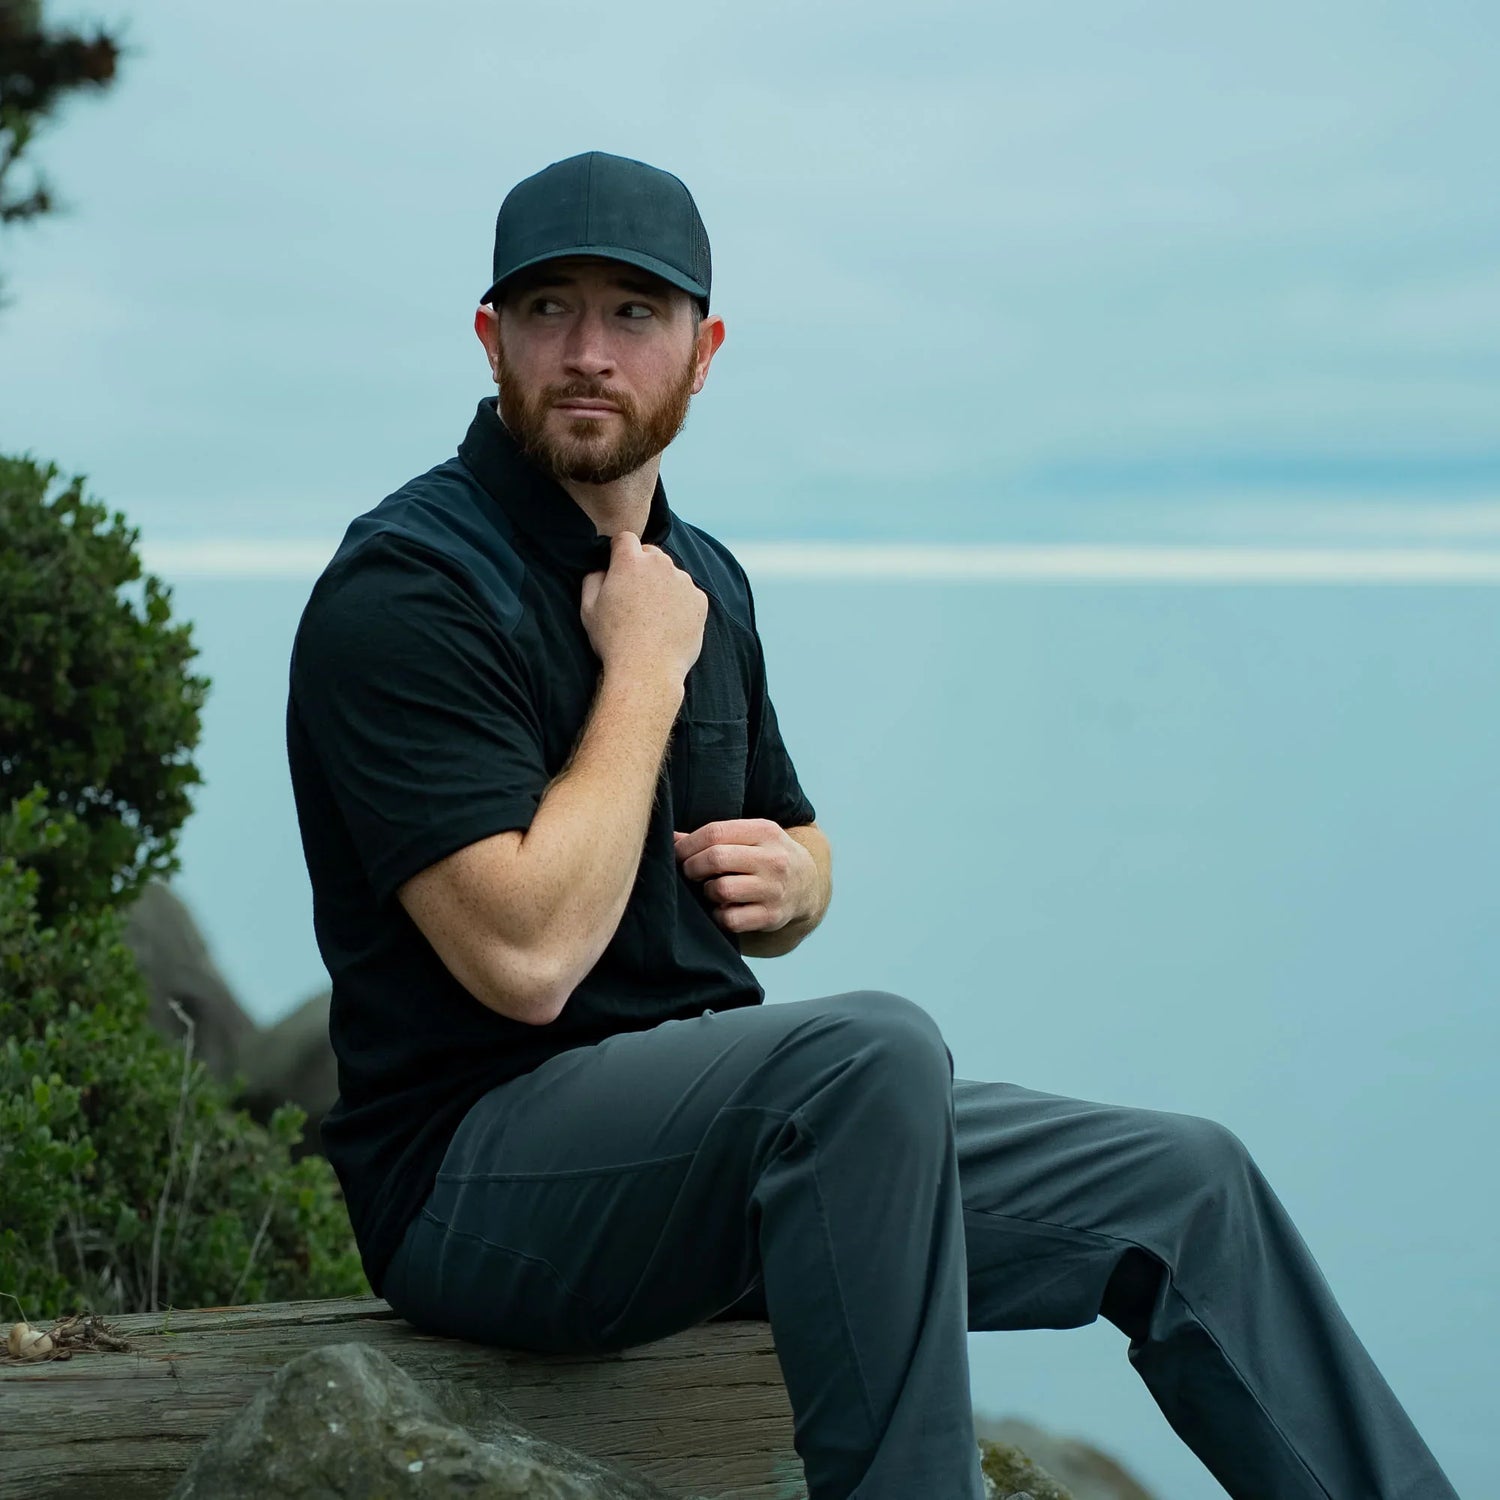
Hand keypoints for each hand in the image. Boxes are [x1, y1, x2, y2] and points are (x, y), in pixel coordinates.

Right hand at [580, 530, 706, 685]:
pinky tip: (668, 624)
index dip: (619, 551)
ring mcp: (683, 581)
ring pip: (671, 574)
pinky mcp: (699, 600)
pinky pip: (688, 593)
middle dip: (642, 567)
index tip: (618, 567)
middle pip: (651, 554)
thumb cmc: (613, 641)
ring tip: (653, 615)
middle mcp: (660, 564)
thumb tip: (602, 569)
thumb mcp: (588, 608)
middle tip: (635, 595)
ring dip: (662, 585)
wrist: (647, 670)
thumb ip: (592, 579)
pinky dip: (680, 603)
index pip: (625, 538)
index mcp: (630, 562)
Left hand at [673, 819, 815, 935]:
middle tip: (690, 872)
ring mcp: (774, 889)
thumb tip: (672, 838)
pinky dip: (719, 915)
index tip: (678, 853)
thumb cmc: (766, 856)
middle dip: (692, 867)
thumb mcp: (750, 836)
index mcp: (765, 831)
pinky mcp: (771, 916)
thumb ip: (715, 836)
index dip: (688, 844)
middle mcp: (773, 859)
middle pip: (716, 858)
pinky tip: (723, 908)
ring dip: (707, 891)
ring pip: (721, 889)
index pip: (715, 832)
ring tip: (712, 889)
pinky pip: (730, 918)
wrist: (807, 886)